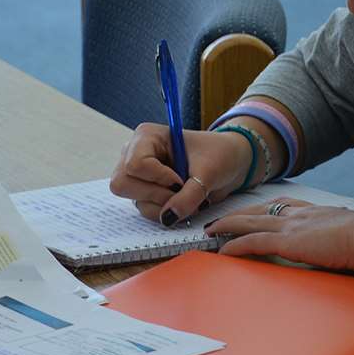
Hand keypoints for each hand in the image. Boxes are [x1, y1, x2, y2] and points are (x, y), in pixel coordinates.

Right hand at [108, 123, 252, 224]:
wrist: (231, 163)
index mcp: (147, 136)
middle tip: (180, 191)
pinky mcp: (145, 192)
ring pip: (134, 200)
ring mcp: (138, 175)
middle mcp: (135, 154)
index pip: (135, 164)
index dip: (158, 178)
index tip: (181, 180)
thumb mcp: (208, 173)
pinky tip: (182, 201)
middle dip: (155, 194)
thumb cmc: (219, 155)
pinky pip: (145, 209)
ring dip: (164, 205)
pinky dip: (165, 212)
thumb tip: (168, 217)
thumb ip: (189, 195)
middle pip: (122, 183)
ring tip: (187, 197)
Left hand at [204, 198, 353, 271]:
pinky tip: (223, 251)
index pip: (283, 205)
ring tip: (211, 231)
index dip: (265, 209)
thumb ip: (347, 239)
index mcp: (317, 211)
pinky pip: (252, 241)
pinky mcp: (287, 241)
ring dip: (227, 225)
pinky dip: (235, 245)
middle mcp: (300, 214)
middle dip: (238, 214)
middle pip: (260, 210)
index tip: (254, 211)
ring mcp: (292, 226)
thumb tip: (352, 248)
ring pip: (249, 222)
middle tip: (221, 219)